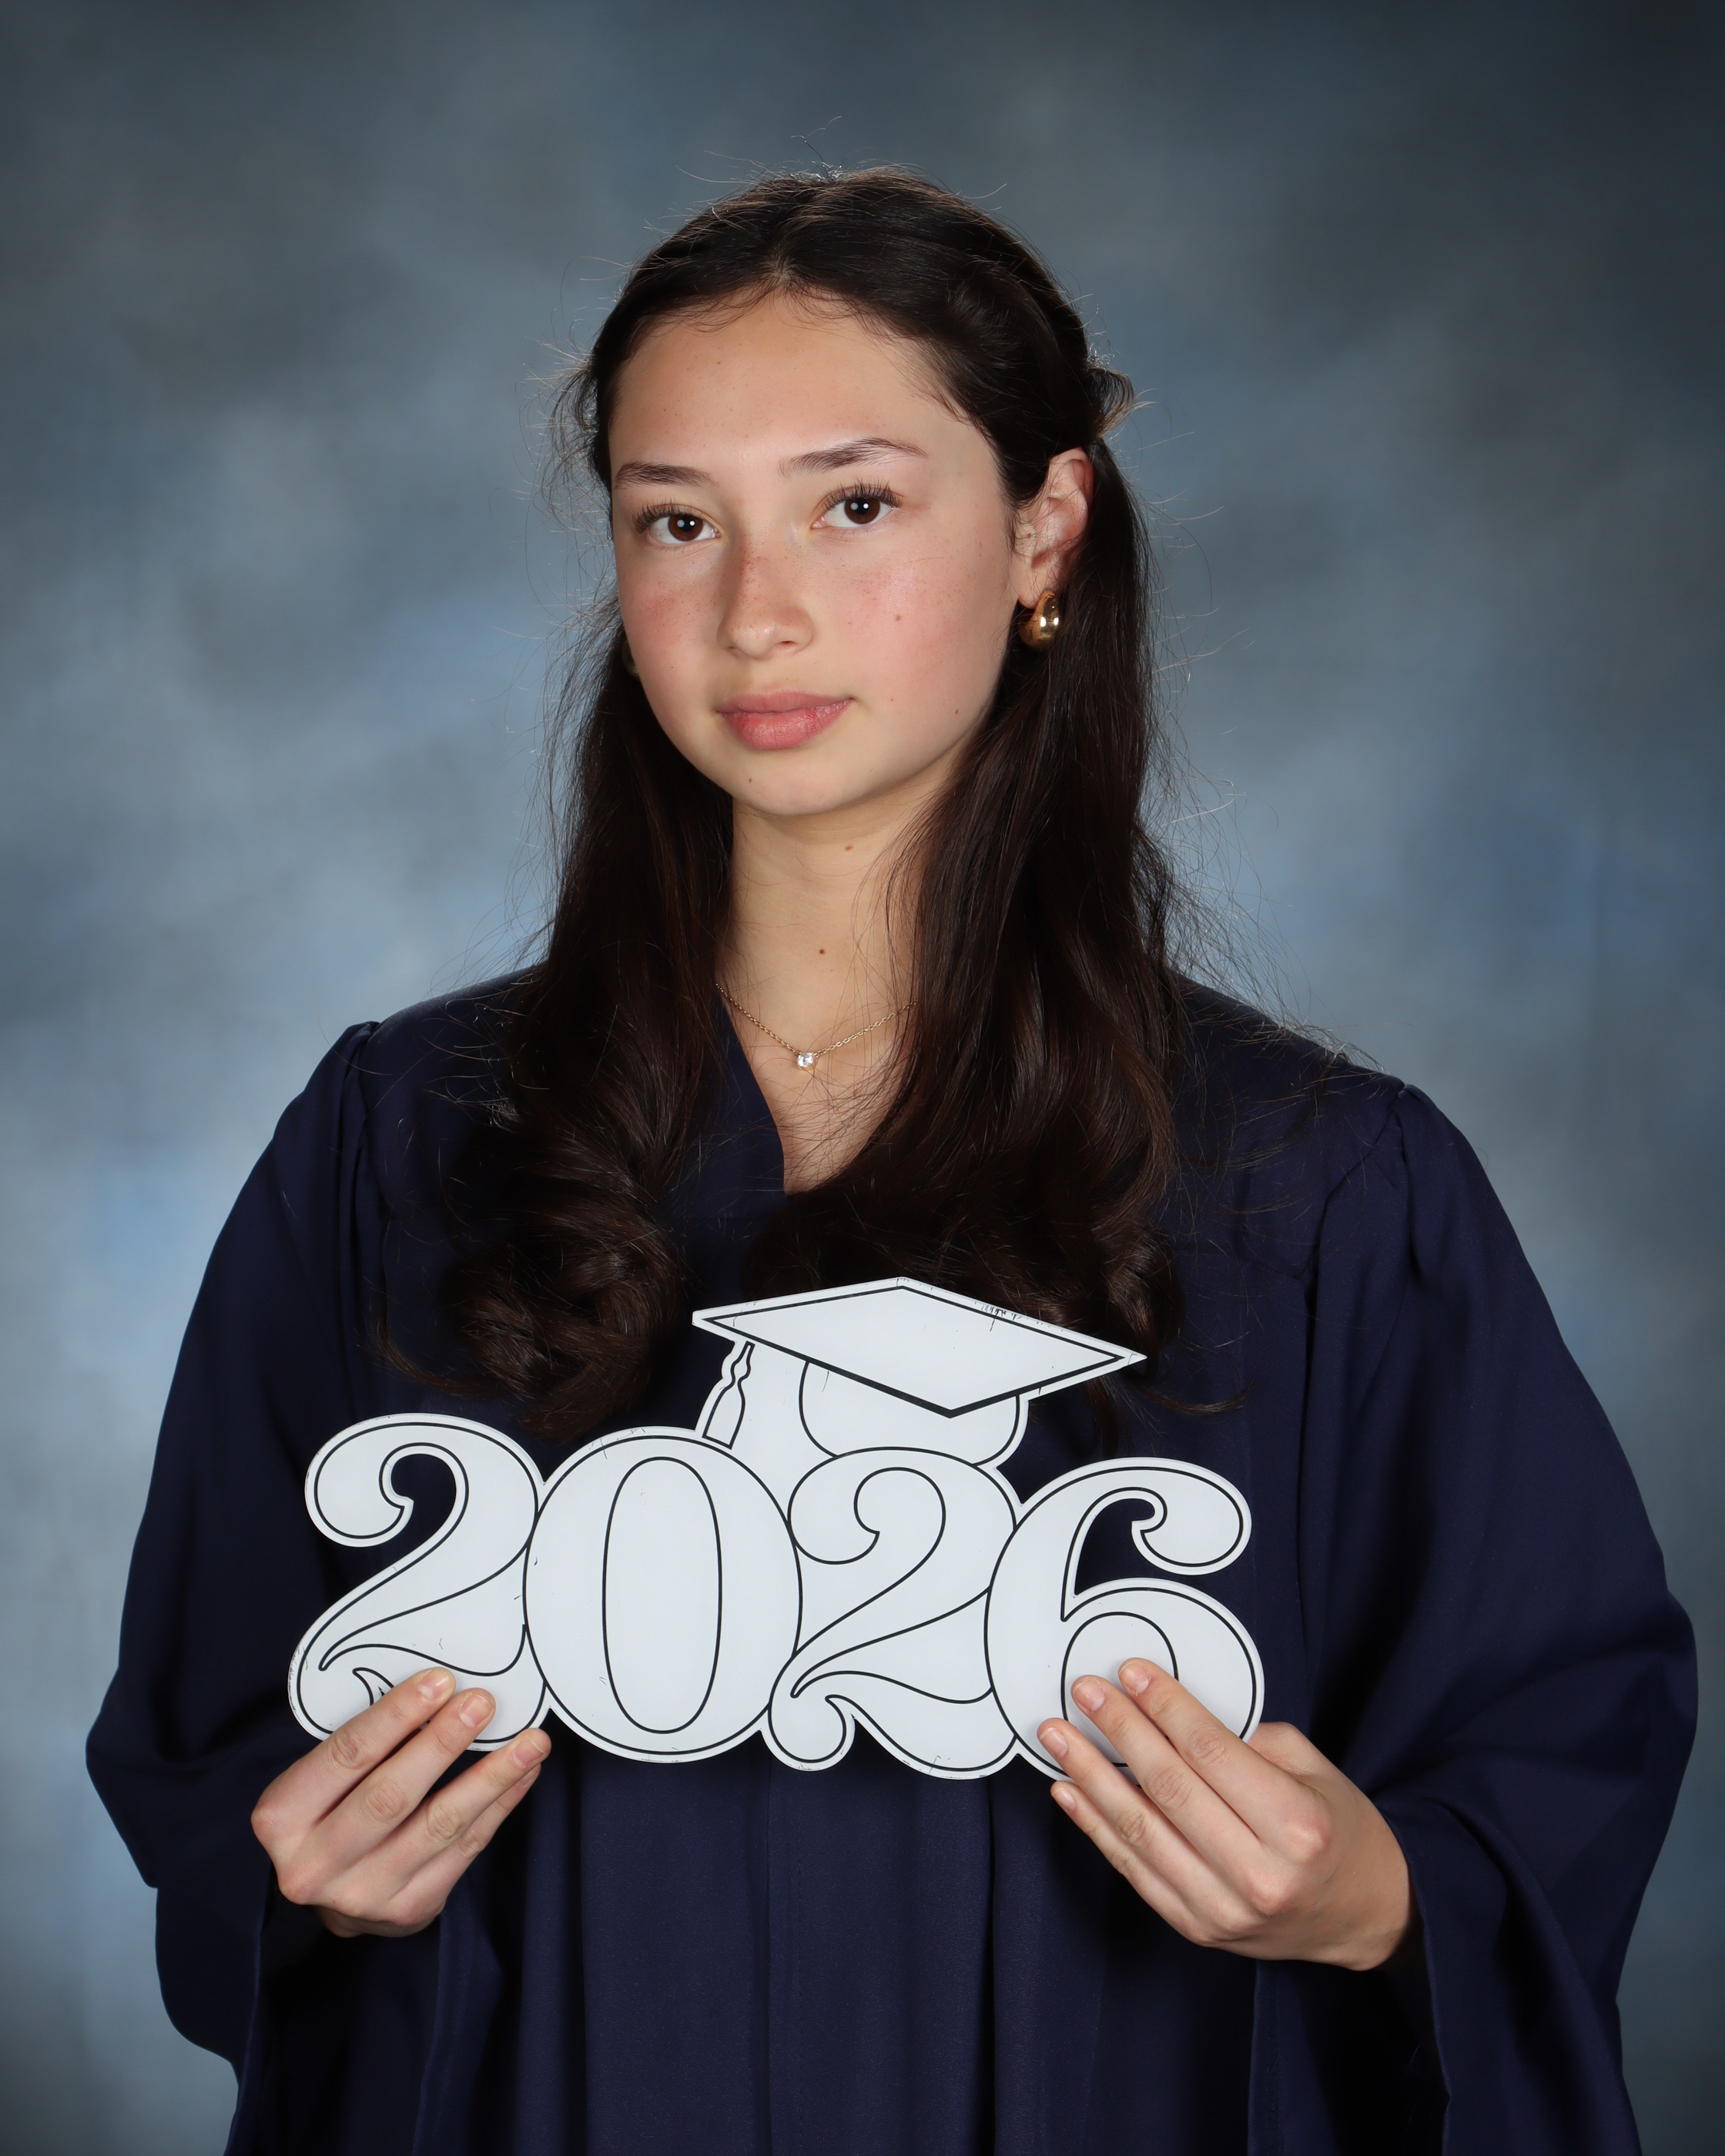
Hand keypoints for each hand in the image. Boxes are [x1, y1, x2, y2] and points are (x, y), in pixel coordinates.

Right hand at [252, 1668, 551, 1937]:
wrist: (333, 1893)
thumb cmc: (331, 1812)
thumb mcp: (322, 1778)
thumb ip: (364, 1743)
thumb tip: (437, 1691)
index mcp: (282, 1818)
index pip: (345, 1757)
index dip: (395, 1717)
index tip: (439, 1681)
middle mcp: (315, 1864)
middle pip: (390, 1796)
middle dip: (442, 1744)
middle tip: (482, 1703)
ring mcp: (363, 1895)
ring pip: (438, 1826)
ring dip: (490, 1778)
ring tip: (528, 1741)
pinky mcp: (409, 1909)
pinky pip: (464, 1849)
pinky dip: (499, 1806)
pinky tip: (522, 1774)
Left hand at [1038, 1660, 1415, 1970]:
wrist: (1365, 1916)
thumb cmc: (1339, 1832)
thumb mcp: (1316, 1770)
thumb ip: (1250, 1739)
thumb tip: (1174, 1707)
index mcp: (1297, 1827)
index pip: (1211, 1754)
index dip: (1165, 1707)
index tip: (1131, 1671)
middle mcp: (1259, 1875)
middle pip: (1169, 1788)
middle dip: (1120, 1730)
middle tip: (1086, 1691)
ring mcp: (1224, 1910)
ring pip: (1141, 1831)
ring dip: (1091, 1776)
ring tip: (1059, 1736)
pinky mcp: (1197, 1928)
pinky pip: (1134, 1870)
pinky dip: (1096, 1827)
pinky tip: (1071, 1791)